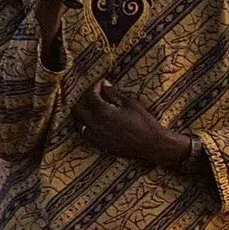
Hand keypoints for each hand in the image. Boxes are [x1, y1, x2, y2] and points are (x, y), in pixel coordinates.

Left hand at [75, 80, 194, 170]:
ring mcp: (95, 136)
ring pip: (77, 122)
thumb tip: (104, 84)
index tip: (101, 84)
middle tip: (93, 96)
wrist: (151, 145)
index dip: (94, 87)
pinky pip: (83, 133)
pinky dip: (85, 126)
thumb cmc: (144, 122)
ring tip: (90, 109)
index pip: (90, 95)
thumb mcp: (130, 103)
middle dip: (83, 100)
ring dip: (81, 113)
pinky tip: (94, 122)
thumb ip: (113, 93)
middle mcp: (95, 124)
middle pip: (77, 109)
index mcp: (103, 111)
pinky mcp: (98, 144)